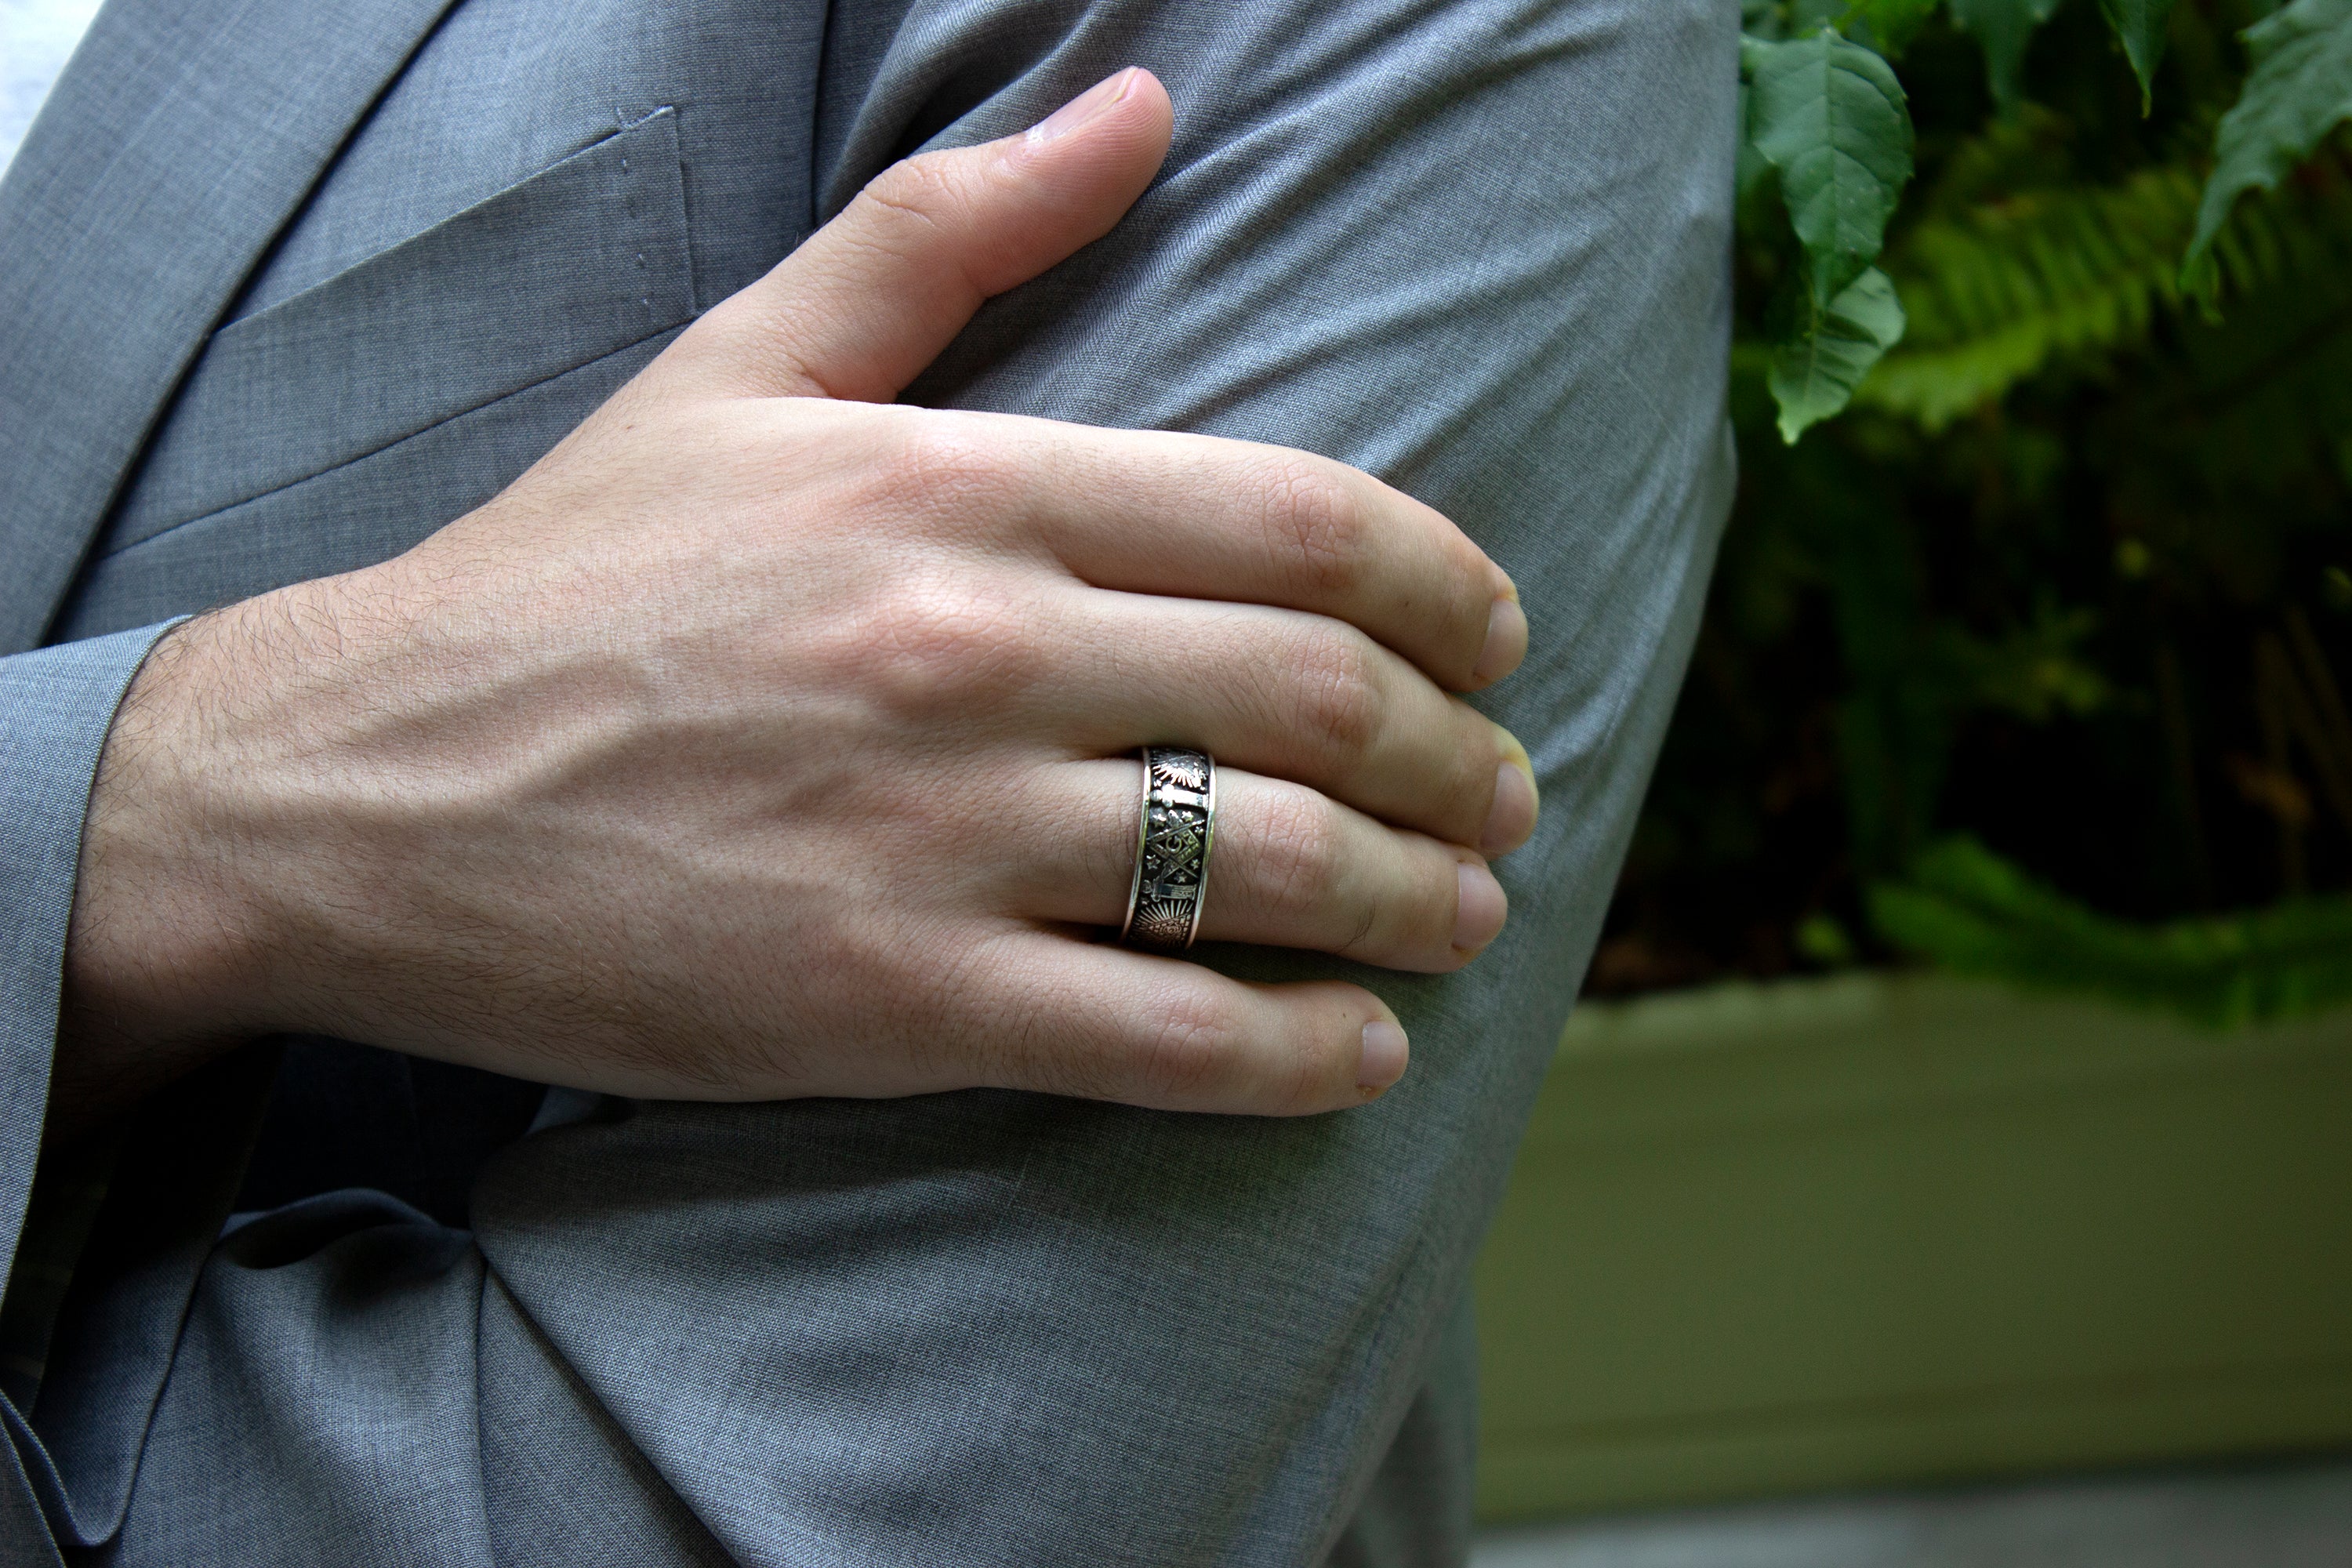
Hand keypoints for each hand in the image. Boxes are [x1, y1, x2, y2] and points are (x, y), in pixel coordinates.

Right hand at [57, 68, 1536, 1129]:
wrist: (352, 785)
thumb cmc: (563, 574)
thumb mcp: (744, 359)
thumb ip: (956, 230)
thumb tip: (1143, 107)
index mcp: (958, 484)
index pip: (1307, 524)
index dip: (1455, 591)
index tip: (1499, 640)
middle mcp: (972, 646)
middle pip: (1325, 696)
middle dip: (1467, 759)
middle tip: (1508, 796)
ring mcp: (936, 830)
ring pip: (1277, 867)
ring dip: (1424, 904)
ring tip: (1467, 916)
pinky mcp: (889, 999)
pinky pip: (1166, 1036)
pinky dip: (1303, 1056)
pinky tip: (1361, 1056)